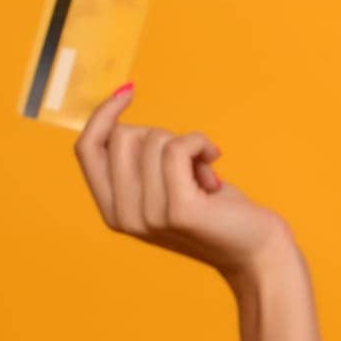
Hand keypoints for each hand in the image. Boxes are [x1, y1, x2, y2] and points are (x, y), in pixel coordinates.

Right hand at [73, 83, 291, 280]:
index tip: (129, 92)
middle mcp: (125, 217)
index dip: (103, 114)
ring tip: (204, 176)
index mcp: (113, 210)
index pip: (86, 148)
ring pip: (155, 139)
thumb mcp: (163, 181)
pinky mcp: (180, 210)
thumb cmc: (213, 207)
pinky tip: (214, 164)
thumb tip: (121, 98)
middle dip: (160, 135)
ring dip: (187, 145)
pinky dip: (202, 144)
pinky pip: (180, 148)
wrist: (254, 249)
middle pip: (123, 136)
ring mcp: (150, 216)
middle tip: (186, 164)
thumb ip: (137, 156)